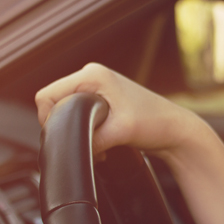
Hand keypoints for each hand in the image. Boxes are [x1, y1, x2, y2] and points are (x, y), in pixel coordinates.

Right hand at [35, 63, 202, 156]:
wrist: (177, 130)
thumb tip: (70, 148)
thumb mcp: (118, 133)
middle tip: (84, 141)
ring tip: (98, 142)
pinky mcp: (104, 99)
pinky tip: (102, 142)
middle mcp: (93, 75)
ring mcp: (98, 87)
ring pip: (66, 111)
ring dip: (76, 130)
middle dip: (64, 126)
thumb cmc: (155, 124)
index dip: (49, 119)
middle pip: (54, 103)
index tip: (63, 136)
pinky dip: (85, 130)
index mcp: (93, 74)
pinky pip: (79, 114)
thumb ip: (89, 139)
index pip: (47, 95)